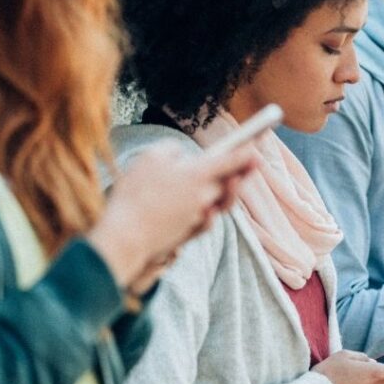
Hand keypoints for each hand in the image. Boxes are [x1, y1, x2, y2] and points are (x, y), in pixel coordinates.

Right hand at [88, 139, 255, 286]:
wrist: (126, 236)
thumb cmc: (136, 193)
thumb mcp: (150, 157)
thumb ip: (172, 150)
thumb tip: (182, 158)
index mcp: (198, 175)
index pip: (230, 161)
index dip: (246, 152)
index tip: (257, 146)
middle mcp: (204, 198)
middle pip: (228, 184)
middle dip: (240, 173)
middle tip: (251, 163)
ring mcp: (197, 218)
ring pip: (218, 203)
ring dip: (226, 192)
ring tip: (234, 181)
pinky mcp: (187, 234)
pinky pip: (204, 220)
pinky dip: (208, 211)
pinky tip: (208, 207)